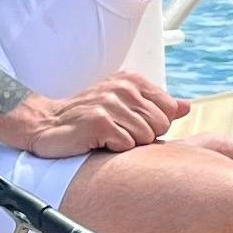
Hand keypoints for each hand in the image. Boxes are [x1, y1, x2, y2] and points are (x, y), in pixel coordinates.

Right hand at [0, 68, 182, 157]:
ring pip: (145, 137)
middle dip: (142, 136)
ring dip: (126, 144)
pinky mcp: (99, 122)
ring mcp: (110, 103)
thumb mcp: (124, 104)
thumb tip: (186, 106)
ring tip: (107, 137)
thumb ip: (157, 105)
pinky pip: (126, 146)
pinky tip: (98, 143)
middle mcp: (123, 88)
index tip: (131, 124)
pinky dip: (113, 150)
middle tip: (117, 132)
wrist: (46, 124)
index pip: (169, 110)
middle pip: (160, 125)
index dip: (154, 125)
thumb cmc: (88, 117)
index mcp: (133, 81)